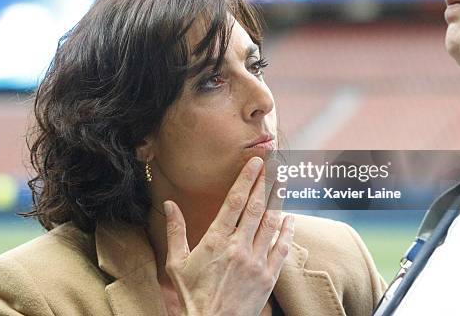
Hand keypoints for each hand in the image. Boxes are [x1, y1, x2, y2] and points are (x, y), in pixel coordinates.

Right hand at [163, 156, 293, 315]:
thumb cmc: (191, 295)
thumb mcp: (176, 263)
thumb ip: (176, 231)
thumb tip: (169, 204)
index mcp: (215, 240)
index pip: (234, 201)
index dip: (246, 179)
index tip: (255, 163)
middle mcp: (238, 247)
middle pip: (256, 207)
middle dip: (265, 183)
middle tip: (273, 166)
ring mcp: (256, 262)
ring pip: (271, 224)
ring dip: (278, 201)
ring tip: (283, 183)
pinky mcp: (268, 277)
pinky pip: (282, 248)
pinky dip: (287, 231)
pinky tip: (291, 218)